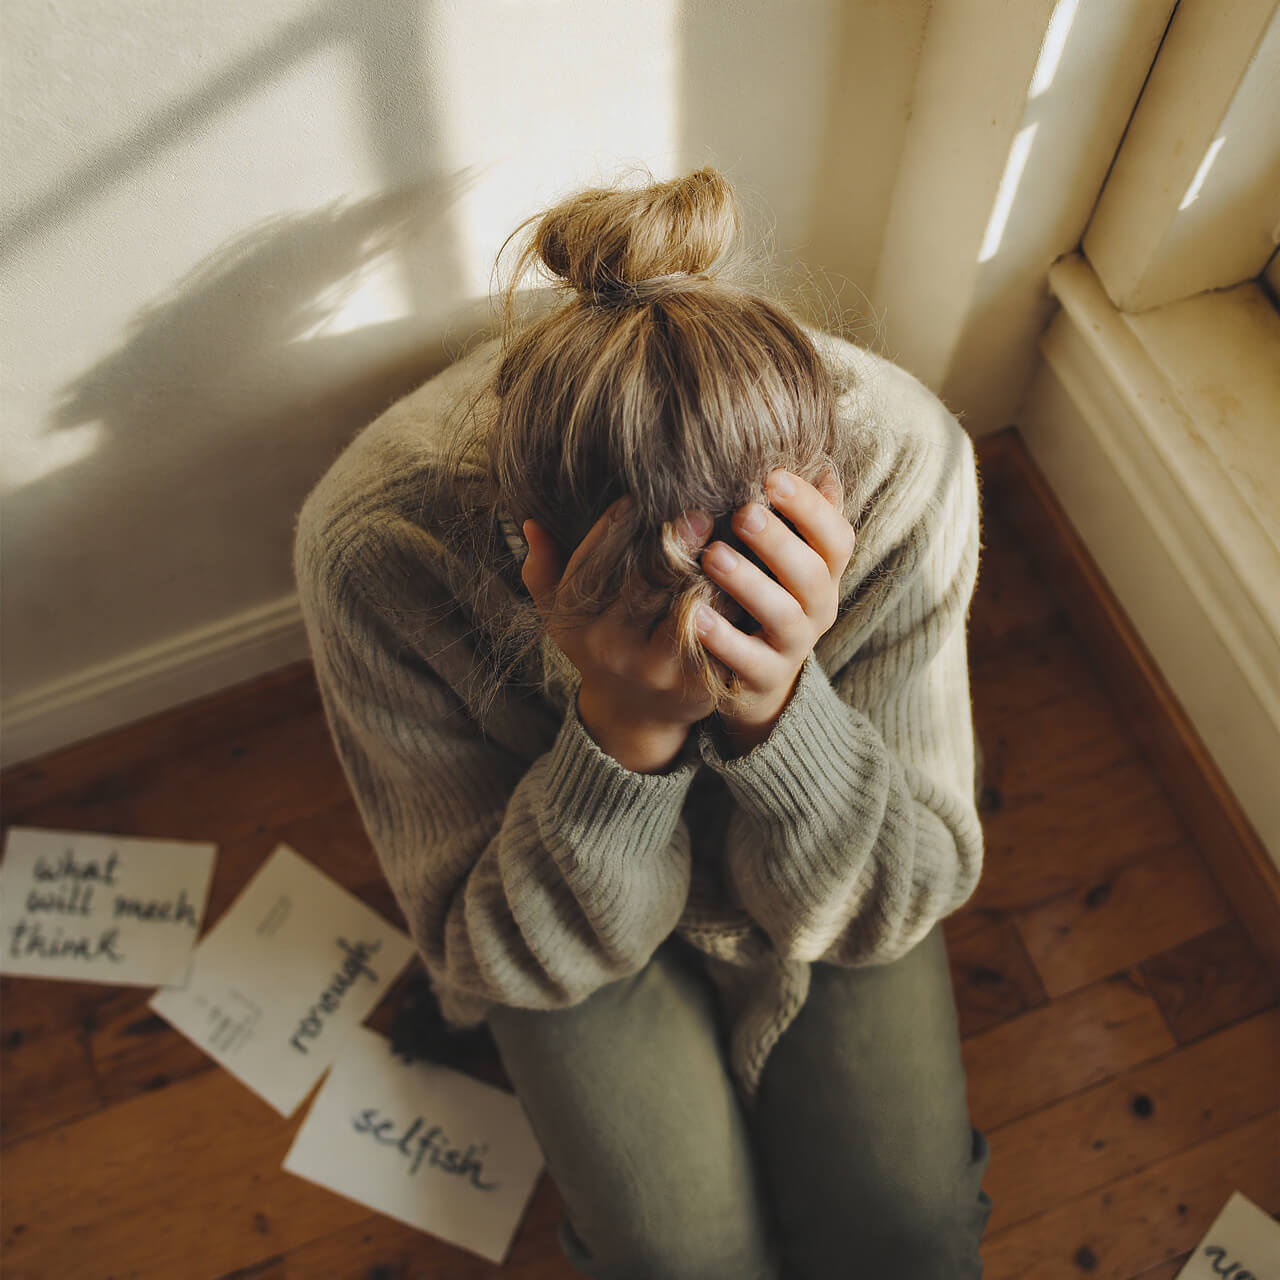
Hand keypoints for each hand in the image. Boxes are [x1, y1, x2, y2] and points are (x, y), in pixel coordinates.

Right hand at [522, 496, 717, 770]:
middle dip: (674, 543)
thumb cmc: (598, 646)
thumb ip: (542, 571)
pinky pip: (719, 633)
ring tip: (729, 537)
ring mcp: (658, 669)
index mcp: (580, 624)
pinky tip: (746, 575)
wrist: (633, 716)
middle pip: (646, 582)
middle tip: (701, 509)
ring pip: (688, 606)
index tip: (638, 497)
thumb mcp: (560, 616)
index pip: (595, 564)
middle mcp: (615, 648)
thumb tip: (531, 523)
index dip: (616, 526)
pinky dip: (732, 603)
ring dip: (709, 571)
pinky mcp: (697, 684)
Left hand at [696, 466, 855, 753]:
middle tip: (743, 512)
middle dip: (779, 540)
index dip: (811, 507)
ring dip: (749, 583)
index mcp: (824, 572)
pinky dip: (722, 638)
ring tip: (712, 557)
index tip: (773, 475)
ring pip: (783, 615)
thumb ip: (795, 516)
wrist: (756, 678)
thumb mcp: (782, 556)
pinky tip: (693, 615)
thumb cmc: (764, 596)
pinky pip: (748, 661)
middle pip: (813, 573)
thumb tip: (819, 462)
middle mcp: (818, 608)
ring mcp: (794, 647)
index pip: (836, 536)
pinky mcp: (763, 679)